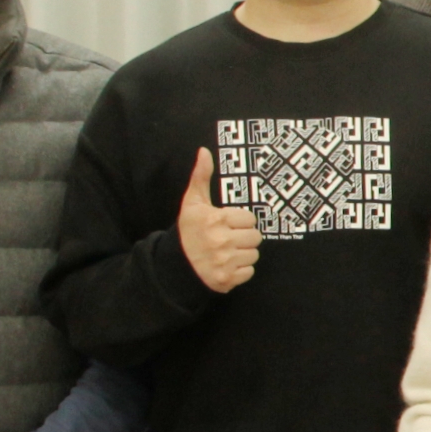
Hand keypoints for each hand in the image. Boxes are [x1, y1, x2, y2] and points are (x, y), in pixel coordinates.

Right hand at [176, 148, 263, 293]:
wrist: (175, 265)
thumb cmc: (188, 231)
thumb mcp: (192, 203)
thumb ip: (201, 177)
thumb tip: (204, 151)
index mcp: (215, 220)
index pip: (249, 219)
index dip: (240, 222)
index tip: (227, 224)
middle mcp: (221, 241)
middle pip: (255, 237)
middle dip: (244, 237)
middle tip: (229, 239)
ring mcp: (224, 262)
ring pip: (254, 254)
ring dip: (243, 254)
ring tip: (227, 252)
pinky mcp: (227, 279)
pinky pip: (249, 272)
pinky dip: (240, 270)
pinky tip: (227, 265)